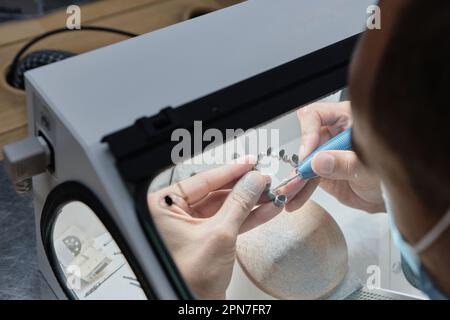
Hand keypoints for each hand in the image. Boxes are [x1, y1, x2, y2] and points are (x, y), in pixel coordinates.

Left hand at [147, 157, 281, 298]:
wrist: (195, 307)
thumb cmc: (189, 279)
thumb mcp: (219, 235)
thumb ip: (239, 204)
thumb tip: (253, 181)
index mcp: (163, 207)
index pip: (201, 180)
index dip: (230, 171)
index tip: (249, 163)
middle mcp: (173, 214)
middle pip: (214, 192)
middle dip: (244, 188)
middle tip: (264, 179)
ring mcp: (189, 227)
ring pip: (224, 206)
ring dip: (249, 202)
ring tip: (270, 194)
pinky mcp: (203, 238)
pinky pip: (226, 221)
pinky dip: (246, 217)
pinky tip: (265, 210)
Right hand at [283, 101, 384, 212]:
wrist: (391, 197)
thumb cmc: (391, 173)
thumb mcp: (371, 168)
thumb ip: (345, 163)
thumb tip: (319, 160)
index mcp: (348, 120)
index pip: (317, 115)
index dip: (309, 131)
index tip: (309, 151)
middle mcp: (334, 134)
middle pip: (307, 140)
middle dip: (300, 160)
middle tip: (298, 176)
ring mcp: (326, 153)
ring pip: (303, 162)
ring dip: (295, 179)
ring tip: (289, 193)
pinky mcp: (322, 171)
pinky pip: (306, 179)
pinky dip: (299, 191)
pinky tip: (293, 200)